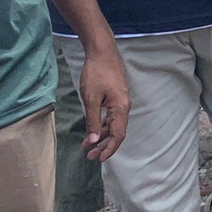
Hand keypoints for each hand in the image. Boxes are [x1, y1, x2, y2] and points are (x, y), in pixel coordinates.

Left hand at [78, 42, 130, 161]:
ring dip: (100, 136)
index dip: (110, 148)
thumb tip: (93, 141)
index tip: (100, 159)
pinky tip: (92, 130)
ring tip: (87, 146)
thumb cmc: (97, 73)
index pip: (118, 134)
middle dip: (104, 146)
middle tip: (90, 156)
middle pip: (116, 132)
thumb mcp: (91, 98)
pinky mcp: (114, 97)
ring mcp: (119, 102)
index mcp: (120, 108)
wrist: (102, 52)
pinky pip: (109, 117)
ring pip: (112, 125)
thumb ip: (92, 120)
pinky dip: (100, 125)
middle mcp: (123, 107)